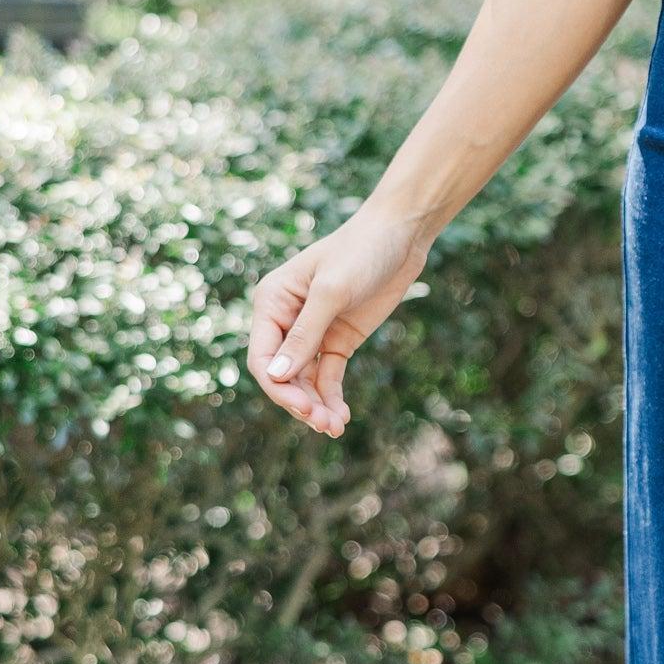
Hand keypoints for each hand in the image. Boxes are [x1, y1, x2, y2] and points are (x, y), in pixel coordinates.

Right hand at [247, 202, 432, 438]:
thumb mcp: (332, 292)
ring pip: (305, 380)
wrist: (402, 236)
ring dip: (317, 405)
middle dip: (300, 401)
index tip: (303, 406)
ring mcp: (313, 331)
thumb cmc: (361, 251)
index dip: (278, 387)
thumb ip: (304, 334)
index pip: (262, 357)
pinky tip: (342, 417)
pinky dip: (332, 397)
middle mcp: (286, 319)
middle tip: (324, 424)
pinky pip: (327, 376)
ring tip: (335, 427)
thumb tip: (276, 375)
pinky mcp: (338, 339)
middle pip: (282, 374)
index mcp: (272, 302)